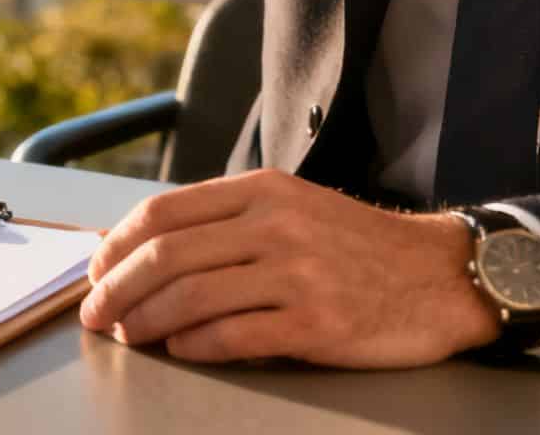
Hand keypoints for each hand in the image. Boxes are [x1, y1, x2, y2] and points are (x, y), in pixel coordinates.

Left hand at [79, 169, 499, 366]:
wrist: (443, 276)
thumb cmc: (357, 245)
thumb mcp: (292, 206)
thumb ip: (227, 220)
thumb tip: (146, 250)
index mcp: (260, 190)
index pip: (161, 214)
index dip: (115, 246)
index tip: (95, 273)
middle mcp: (275, 225)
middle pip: (165, 257)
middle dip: (115, 290)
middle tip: (95, 315)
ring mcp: (297, 274)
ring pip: (190, 296)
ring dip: (145, 322)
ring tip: (129, 336)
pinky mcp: (318, 323)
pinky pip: (233, 336)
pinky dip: (194, 346)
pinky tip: (179, 350)